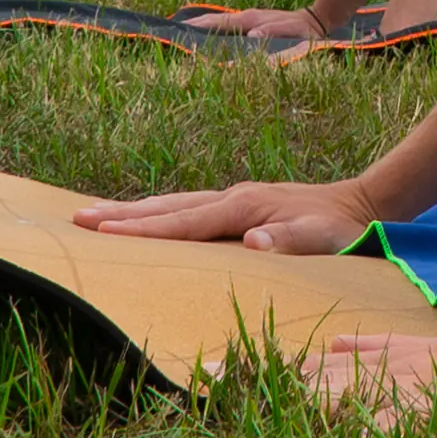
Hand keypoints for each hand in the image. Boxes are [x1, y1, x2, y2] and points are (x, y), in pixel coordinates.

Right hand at [73, 172, 378, 250]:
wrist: (360, 205)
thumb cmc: (341, 230)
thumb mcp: (325, 240)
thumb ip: (291, 241)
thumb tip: (253, 240)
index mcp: (244, 207)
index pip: (184, 221)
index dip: (144, 230)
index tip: (105, 232)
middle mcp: (232, 196)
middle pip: (167, 207)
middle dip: (121, 215)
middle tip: (76, 219)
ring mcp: (232, 197)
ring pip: (172, 203)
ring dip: (132, 210)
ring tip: (91, 214)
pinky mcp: (236, 203)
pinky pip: (185, 207)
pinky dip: (157, 211)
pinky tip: (142, 218)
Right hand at [178, 1, 329, 49]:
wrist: (314, 22)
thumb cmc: (302, 31)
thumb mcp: (291, 32)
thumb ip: (273, 32)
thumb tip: (252, 36)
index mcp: (249, 20)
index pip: (218, 24)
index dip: (199, 27)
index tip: (180, 31)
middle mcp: (244, 18)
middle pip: (212, 22)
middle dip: (191, 27)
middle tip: (170, 35)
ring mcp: (246, 21)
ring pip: (217, 25)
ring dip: (199, 30)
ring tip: (179, 39)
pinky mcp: (249, 26)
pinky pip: (225, 29)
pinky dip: (211, 32)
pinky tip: (203, 41)